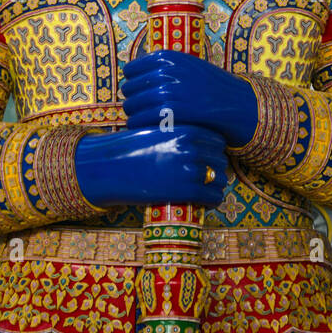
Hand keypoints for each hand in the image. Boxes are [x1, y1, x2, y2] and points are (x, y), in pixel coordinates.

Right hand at [75, 124, 227, 208]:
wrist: (110, 167)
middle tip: (210, 177)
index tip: (211, 158)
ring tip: (210, 190)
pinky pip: (211, 196)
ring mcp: (189, 168)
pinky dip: (213, 200)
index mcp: (185, 130)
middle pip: (220, 159)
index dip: (216, 151)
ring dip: (217, 185)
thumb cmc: (131, 150)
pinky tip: (208, 202)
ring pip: (219, 179)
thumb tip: (199, 148)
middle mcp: (191, 147)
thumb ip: (179, 136)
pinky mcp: (185, 190)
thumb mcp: (158, 133)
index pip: (217, 140)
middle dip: (217, 168)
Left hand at [121, 51, 257, 149]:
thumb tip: (130, 76)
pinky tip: (144, 127)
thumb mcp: (186, 65)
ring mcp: (168, 92)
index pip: (131, 70)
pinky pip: (141, 120)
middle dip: (132, 99)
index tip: (138, 91)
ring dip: (133, 114)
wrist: (233, 102)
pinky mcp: (171, 113)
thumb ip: (161, 67)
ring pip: (132, 105)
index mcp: (167, 57)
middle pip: (129, 89)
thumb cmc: (207, 85)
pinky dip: (138, 125)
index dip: (132, 82)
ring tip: (140, 119)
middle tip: (140, 108)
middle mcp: (165, 72)